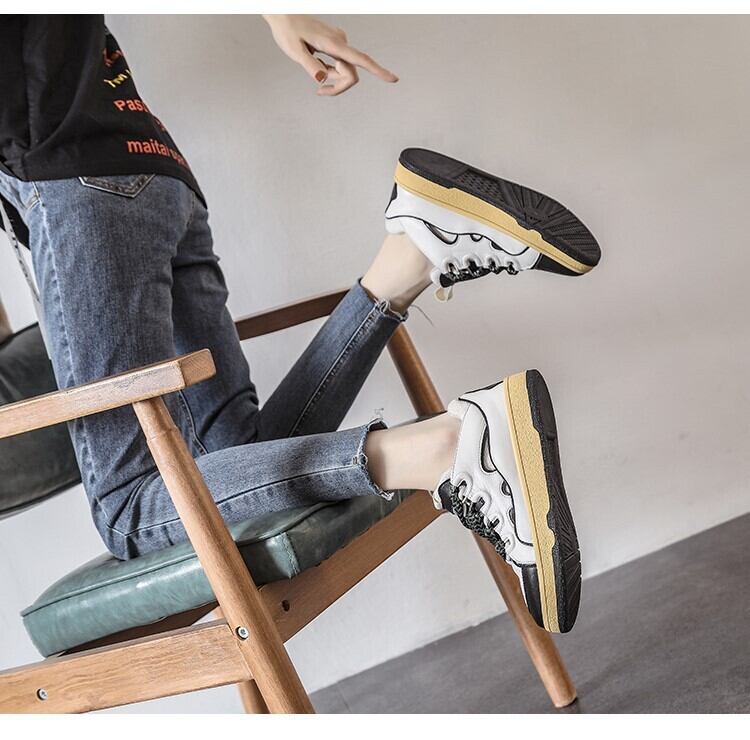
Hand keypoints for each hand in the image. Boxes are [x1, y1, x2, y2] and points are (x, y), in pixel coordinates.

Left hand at [263, 14, 397, 95]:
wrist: (283, 14)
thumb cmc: (287, 30)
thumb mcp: (294, 51)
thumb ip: (309, 65)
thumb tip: (322, 79)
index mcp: (333, 43)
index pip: (360, 60)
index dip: (378, 71)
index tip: (393, 79)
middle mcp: (341, 42)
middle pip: (351, 74)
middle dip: (338, 85)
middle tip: (318, 91)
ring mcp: (339, 42)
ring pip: (345, 71)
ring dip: (331, 77)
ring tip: (312, 67)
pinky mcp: (336, 44)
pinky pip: (339, 64)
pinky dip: (329, 70)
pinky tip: (315, 61)